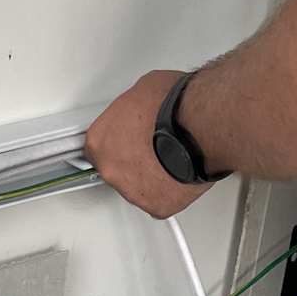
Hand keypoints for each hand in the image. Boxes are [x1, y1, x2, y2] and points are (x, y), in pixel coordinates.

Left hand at [83, 70, 213, 219]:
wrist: (199, 127)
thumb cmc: (174, 106)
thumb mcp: (143, 89)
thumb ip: (132, 106)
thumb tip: (141, 108)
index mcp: (100, 141)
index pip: (97, 147)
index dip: (116, 142)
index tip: (126, 140)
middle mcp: (111, 170)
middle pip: (116, 170)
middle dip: (133, 160)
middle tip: (153, 147)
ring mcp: (132, 192)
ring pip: (137, 188)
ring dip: (150, 176)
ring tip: (171, 158)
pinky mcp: (156, 206)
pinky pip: (159, 201)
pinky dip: (169, 190)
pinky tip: (180, 173)